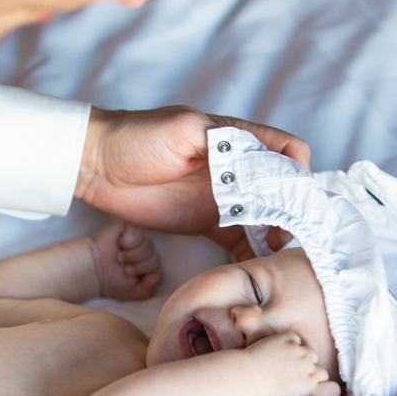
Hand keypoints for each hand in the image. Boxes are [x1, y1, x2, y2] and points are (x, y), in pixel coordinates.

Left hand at [76, 106, 309, 259]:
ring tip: (277, 256)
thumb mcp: (183, 129)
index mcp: (236, 140)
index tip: (299, 200)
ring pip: (264, 220)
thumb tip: (260, 157)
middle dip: (292, 214)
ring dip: (276, 237)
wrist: (97, 166)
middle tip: (288, 239)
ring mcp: (221, 199)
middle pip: (281, 193)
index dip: (299, 174)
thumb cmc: (137, 137)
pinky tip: (256, 267)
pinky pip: (237, 241)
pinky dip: (251, 253)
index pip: (287, 152)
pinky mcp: (204, 224)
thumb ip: (223, 141)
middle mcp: (235, 171)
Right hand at [91, 222, 161, 299]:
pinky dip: (127, 242)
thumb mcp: (132, 292)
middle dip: (138, 265)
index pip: (158, 268)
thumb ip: (148, 289)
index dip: (144, 272)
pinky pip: (137, 233)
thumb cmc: (111, 280)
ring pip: (148, 244)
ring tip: (119, 257)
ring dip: (132, 255)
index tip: (129, 274)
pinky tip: (119, 244)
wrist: (92, 269)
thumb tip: (156, 276)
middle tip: (123, 266)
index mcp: (149, 265)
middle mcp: (146, 251)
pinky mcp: (128, 228)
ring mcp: (138, 239)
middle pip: (154, 256)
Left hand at [245, 332, 338, 395]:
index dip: (323, 391)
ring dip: (302, 358)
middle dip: (311, 375)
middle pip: (321, 371)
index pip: (333, 389)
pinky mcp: (284, 340)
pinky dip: (290, 343)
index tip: (311, 391)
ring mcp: (297, 353)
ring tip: (286, 364)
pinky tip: (279, 351)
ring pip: (310, 353)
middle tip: (294, 379)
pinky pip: (295, 339)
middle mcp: (308, 370)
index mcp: (310, 390)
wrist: (243, 382)